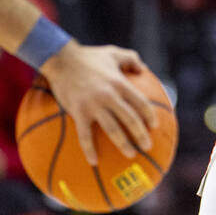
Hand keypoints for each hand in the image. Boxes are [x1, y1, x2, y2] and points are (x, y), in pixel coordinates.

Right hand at [41, 43, 158, 165]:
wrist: (60, 59)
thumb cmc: (88, 56)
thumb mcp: (112, 52)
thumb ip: (130, 58)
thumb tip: (143, 68)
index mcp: (119, 83)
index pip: (140, 102)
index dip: (150, 115)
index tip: (155, 126)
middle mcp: (109, 95)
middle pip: (130, 119)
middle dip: (141, 134)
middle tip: (148, 146)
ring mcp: (93, 105)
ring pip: (112, 129)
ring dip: (123, 144)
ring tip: (131, 155)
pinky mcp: (78, 112)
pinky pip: (85, 136)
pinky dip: (90, 150)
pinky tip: (94, 162)